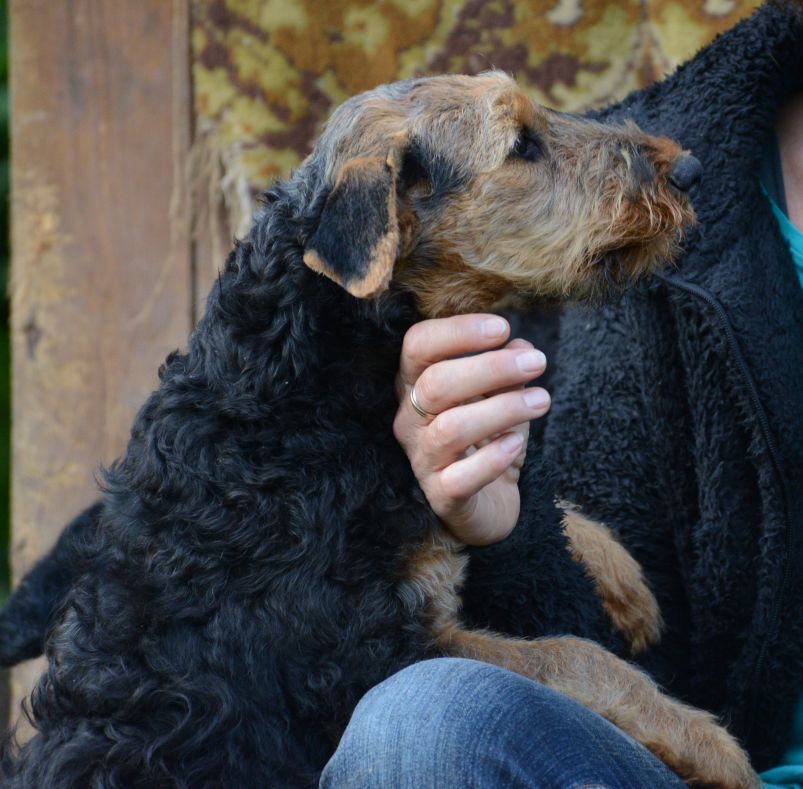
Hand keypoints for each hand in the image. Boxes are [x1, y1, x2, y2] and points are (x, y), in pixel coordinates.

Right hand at [393, 314, 549, 545]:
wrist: (487, 502)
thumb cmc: (488, 439)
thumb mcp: (500, 396)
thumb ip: (507, 370)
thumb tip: (521, 346)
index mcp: (415, 385)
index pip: (417, 346)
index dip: (457, 332)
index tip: (503, 327)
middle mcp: (410, 420)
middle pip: (435, 384)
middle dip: (490, 368)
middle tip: (538, 362)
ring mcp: (422, 460)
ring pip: (450, 428)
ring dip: (502, 409)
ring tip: (542, 401)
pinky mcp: (442, 497)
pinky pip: (461, 478)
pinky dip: (492, 458)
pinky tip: (516, 443)